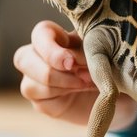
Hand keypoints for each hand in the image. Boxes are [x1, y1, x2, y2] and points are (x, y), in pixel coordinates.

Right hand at [12, 20, 136, 128]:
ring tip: (89, 82)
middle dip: (51, 72)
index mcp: (51, 36)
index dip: (51, 49)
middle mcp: (36, 56)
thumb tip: (70, 58)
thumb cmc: (105, 63)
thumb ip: (83, 51)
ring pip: (30, 84)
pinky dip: (64, 96)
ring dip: (62, 85)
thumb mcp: (97, 51)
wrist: (114, 91)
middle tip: (84, 76)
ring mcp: (35, 80)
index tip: (72, 62)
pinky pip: (42, 101)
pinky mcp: (41, 101)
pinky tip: (83, 90)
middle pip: (22, 59)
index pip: (38, 34)